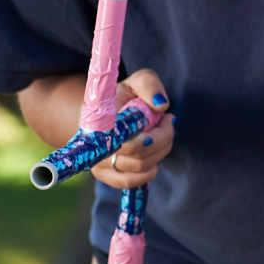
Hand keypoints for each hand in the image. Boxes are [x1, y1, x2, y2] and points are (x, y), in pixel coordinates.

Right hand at [90, 68, 173, 189]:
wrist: (105, 113)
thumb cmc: (125, 96)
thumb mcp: (137, 81)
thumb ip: (149, 85)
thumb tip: (160, 106)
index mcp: (101, 120)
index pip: (128, 138)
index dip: (154, 135)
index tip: (165, 118)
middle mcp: (96, 145)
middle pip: (139, 154)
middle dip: (163, 137)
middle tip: (168, 121)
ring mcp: (99, 163)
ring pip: (140, 167)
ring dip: (160, 151)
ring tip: (163, 133)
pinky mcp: (106, 175)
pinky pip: (130, 182)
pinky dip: (149, 171)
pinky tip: (155, 156)